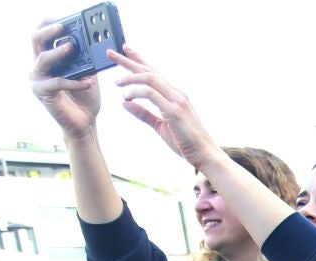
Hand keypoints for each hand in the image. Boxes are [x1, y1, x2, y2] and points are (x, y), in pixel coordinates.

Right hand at [29, 22, 101, 138]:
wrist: (85, 122)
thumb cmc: (85, 96)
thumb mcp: (88, 72)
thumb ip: (86, 58)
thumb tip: (92, 41)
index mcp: (48, 58)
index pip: (43, 35)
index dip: (49, 24)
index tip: (61, 17)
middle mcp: (39, 65)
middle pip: (36, 40)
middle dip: (49, 31)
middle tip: (63, 26)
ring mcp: (38, 78)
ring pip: (43, 59)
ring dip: (58, 52)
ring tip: (72, 47)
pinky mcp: (42, 92)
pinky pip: (57, 82)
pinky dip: (74, 82)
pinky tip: (88, 82)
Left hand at [109, 47, 219, 168]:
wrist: (205, 155)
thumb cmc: (186, 142)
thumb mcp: (160, 126)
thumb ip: (143, 114)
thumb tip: (125, 103)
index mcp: (174, 95)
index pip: (153, 72)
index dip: (138, 60)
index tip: (125, 51)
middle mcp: (176, 93)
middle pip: (149, 70)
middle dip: (128, 60)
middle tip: (110, 53)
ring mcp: (177, 101)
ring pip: (149, 78)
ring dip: (130, 77)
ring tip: (117, 83)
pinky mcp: (174, 111)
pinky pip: (151, 94)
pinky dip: (136, 92)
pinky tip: (126, 96)